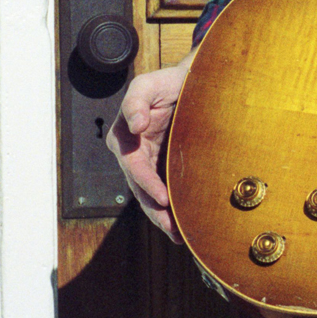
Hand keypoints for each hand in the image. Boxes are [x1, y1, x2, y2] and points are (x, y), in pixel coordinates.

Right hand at [104, 53, 193, 242]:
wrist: (191, 82)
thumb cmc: (167, 82)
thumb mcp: (147, 84)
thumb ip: (136, 101)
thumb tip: (134, 126)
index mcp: (124, 138)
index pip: (135, 167)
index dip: (148, 184)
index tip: (164, 199)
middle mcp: (134, 154)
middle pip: (142, 189)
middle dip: (156, 211)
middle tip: (173, 230)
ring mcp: (150, 162)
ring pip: (153, 195)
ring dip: (164, 216)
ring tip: (180, 235)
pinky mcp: (166, 166)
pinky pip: (167, 189)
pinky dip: (173, 208)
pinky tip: (184, 224)